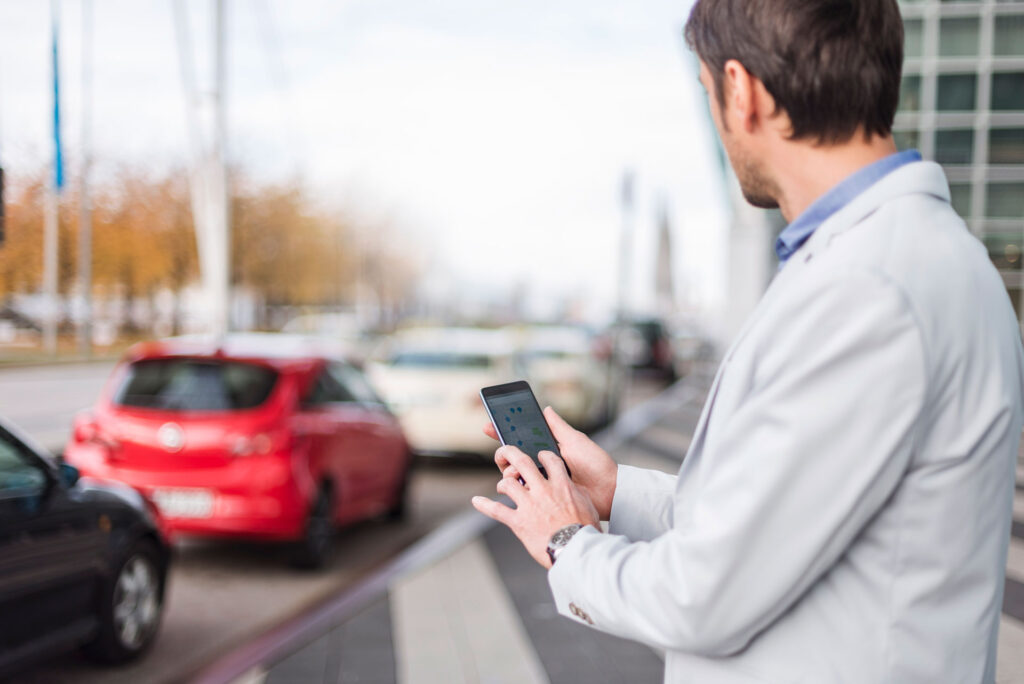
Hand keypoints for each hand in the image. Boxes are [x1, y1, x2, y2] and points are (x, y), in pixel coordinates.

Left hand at [472, 448, 599, 567]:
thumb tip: (573, 490)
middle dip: (510, 453)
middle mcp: (543, 490)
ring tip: (502, 485)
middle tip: (505, 451)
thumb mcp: (587, 506)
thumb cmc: (585, 530)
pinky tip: (476, 501)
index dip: (543, 455)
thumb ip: (576, 494)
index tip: (539, 455)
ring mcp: (529, 505)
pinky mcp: (519, 522)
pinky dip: (484, 505)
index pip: (550, 460)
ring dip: (502, 482)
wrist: (576, 549)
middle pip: (522, 463)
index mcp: (562, 485)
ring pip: (508, 484)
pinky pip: (497, 510)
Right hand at [483, 406, 617, 519]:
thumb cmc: (595, 464)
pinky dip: (516, 486)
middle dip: (503, 454)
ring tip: (514, 470)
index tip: (489, 426)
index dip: (504, 432)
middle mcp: (543, 465)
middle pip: (514, 458)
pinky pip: (524, 492)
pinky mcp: (543, 498)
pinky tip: (517, 482)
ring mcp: (542, 482)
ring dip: (509, 470)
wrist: (608, 491)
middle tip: (503, 454)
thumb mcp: (575, 441)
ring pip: (514, 475)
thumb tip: (545, 408)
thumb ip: (558, 427)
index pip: (522, 439)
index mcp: (549, 450)